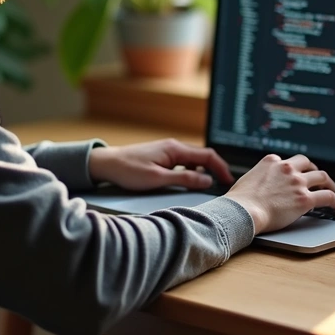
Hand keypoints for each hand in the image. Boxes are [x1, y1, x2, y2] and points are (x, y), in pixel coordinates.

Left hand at [88, 139, 234, 190]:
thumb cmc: (128, 170)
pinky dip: (191, 172)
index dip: (221, 168)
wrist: (106, 164)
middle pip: (203, 156)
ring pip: (193, 160)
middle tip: (222, 185)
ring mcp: (167, 152)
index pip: (207, 155)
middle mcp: (173, 147)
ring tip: (209, 186)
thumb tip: (207, 180)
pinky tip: (189, 182)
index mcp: (175, 150)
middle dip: (215, 170)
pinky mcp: (161, 158)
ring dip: (203, 171)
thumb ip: (184, 179)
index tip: (228, 180)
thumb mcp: (158, 179)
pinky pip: (183, 163)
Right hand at [224, 154, 334, 234]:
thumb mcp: (247, 179)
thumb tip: (260, 186)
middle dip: (314, 170)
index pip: (289, 161)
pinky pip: (328, 197)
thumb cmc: (240, 201)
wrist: (243, 211)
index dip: (295, 169)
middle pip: (308, 164)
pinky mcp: (305, 199)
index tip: (297, 175)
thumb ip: (259, 178)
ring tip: (333, 189)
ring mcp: (297, 183)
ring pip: (321, 177)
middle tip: (319, 178)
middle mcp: (287, 169)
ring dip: (329, 183)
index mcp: (272, 161)